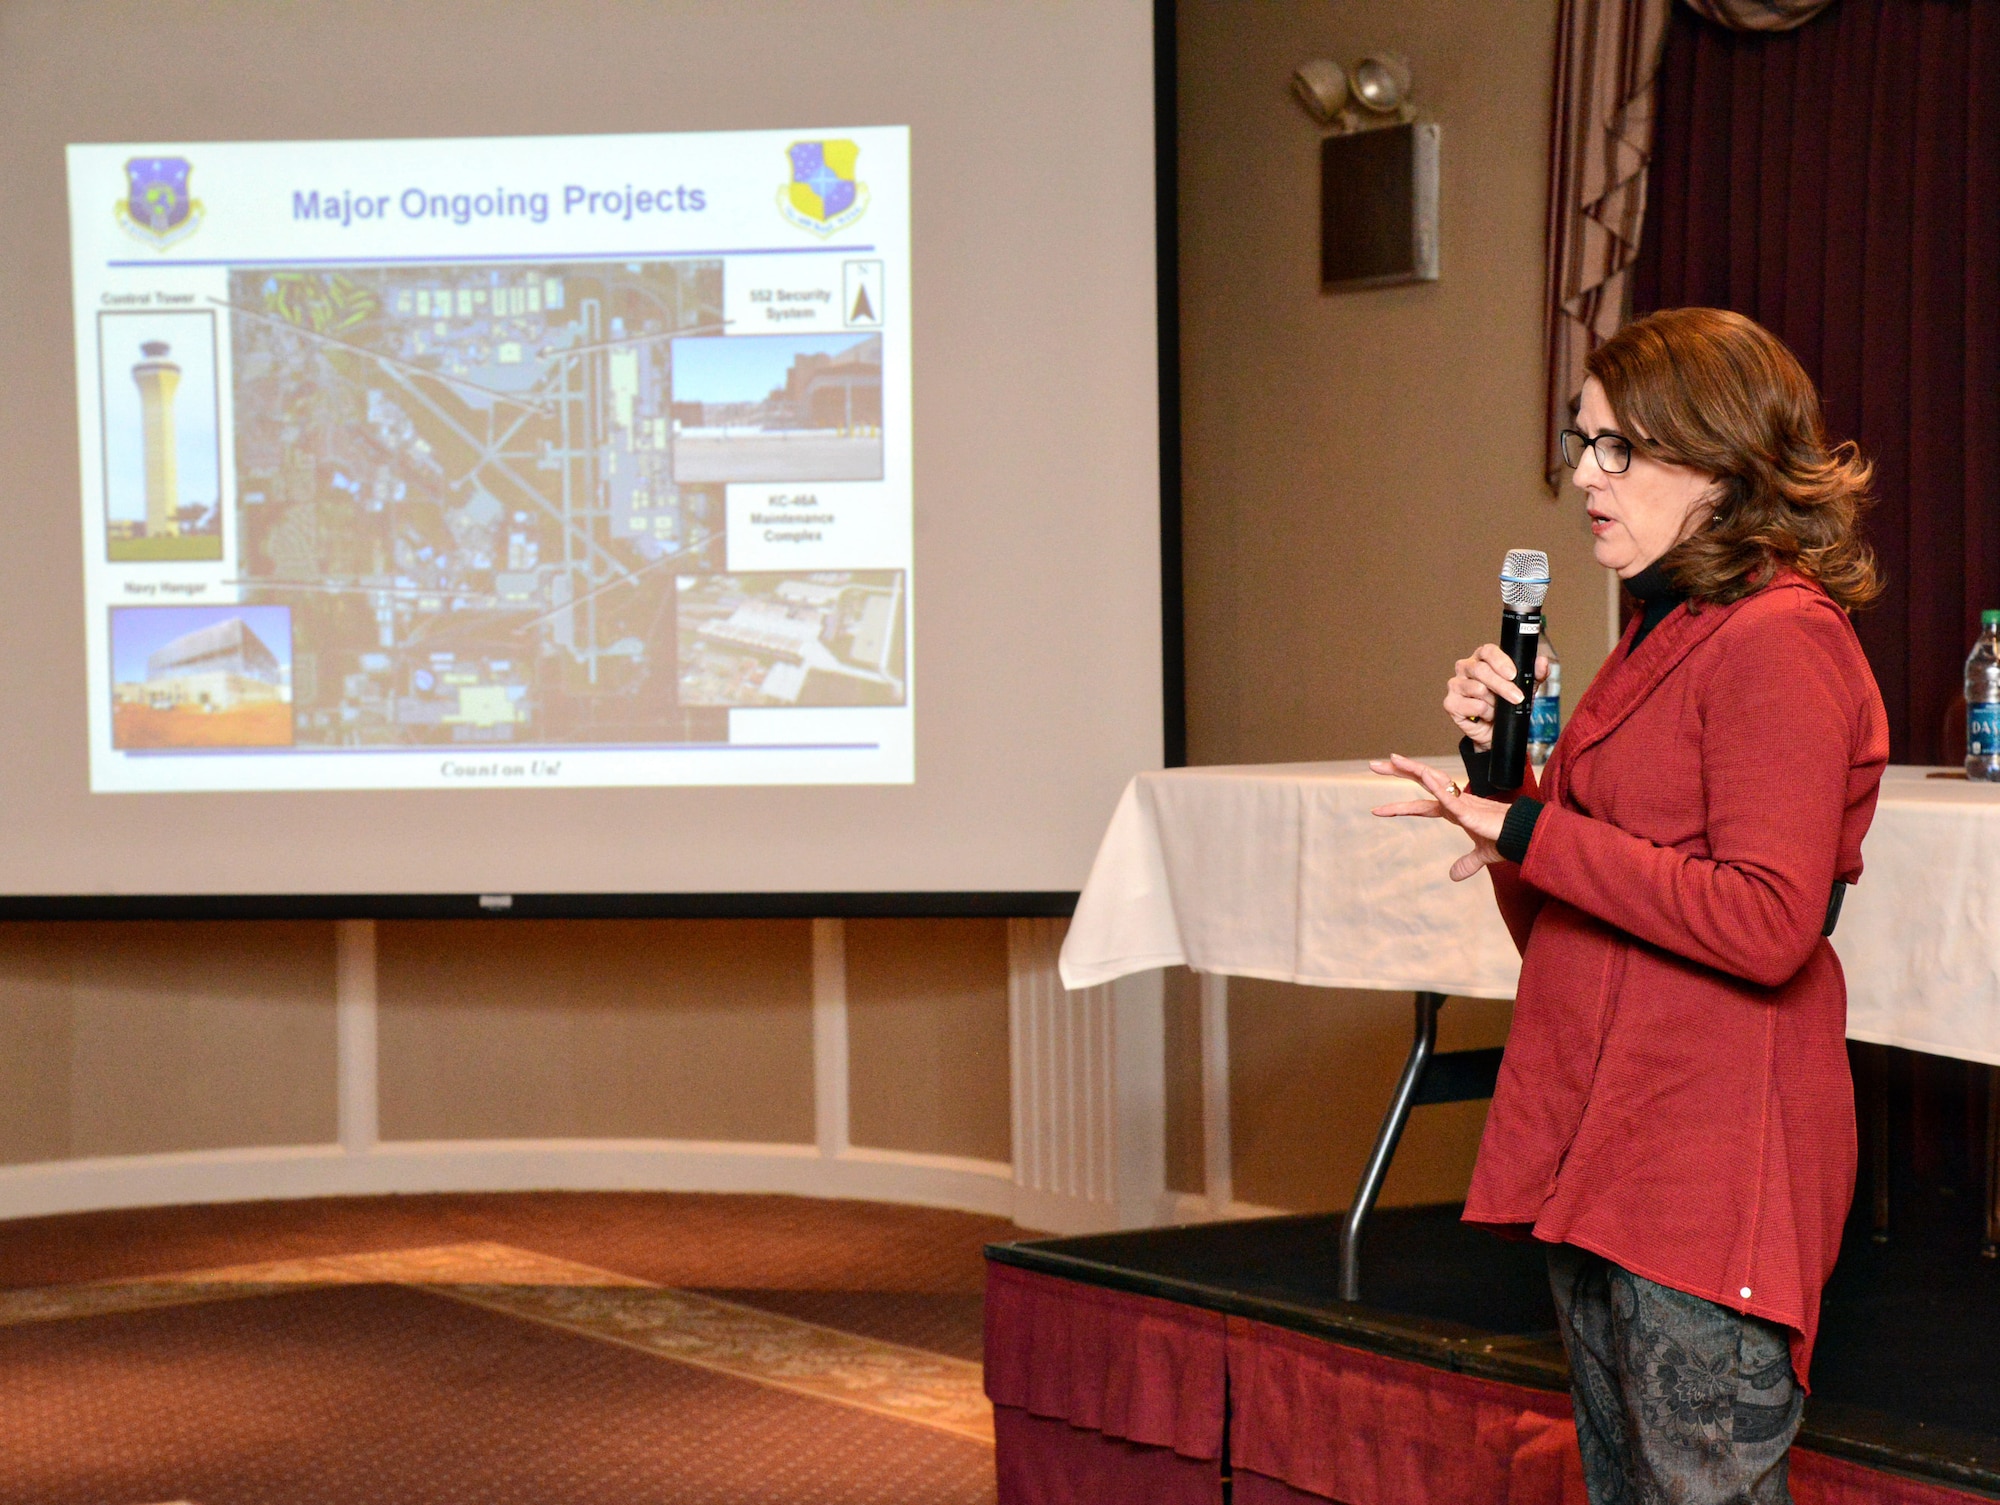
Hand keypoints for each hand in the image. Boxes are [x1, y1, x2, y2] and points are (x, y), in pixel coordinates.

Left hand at [1369, 753, 1510, 881]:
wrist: (1524, 838)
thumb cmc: (1505, 839)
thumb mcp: (1481, 855)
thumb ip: (1466, 863)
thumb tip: (1453, 876)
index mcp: (1453, 810)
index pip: (1420, 806)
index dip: (1398, 807)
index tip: (1376, 810)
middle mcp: (1454, 802)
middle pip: (1421, 781)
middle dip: (1398, 772)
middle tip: (1373, 764)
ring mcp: (1461, 803)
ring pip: (1433, 781)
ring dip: (1414, 769)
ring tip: (1393, 759)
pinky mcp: (1470, 811)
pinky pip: (1450, 798)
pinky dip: (1436, 788)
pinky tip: (1424, 777)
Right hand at [1446, 645, 1548, 750]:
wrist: (1496, 731)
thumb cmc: (1507, 705)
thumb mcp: (1526, 688)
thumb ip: (1535, 674)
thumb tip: (1542, 662)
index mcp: (1482, 658)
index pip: (1488, 651)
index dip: (1500, 661)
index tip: (1513, 675)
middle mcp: (1465, 668)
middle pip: (1481, 670)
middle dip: (1502, 686)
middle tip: (1517, 697)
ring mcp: (1456, 685)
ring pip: (1477, 688)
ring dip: (1493, 702)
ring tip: (1498, 708)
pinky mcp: (1450, 703)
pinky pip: (1471, 705)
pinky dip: (1484, 713)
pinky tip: (1487, 715)